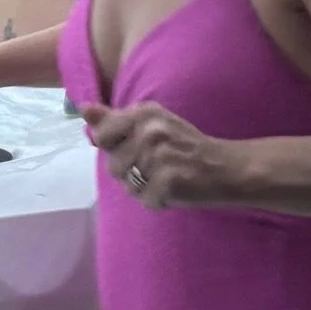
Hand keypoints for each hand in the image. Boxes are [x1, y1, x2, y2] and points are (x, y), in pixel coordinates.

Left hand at [79, 99, 235, 209]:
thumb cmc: (186, 147)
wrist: (226, 167)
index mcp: (144, 113)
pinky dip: (158, 200)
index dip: (116, 148)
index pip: (102, 136)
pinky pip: (144, 200)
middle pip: (113, 165)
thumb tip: (84, 109)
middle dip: (132, 171)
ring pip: (127, 184)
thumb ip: (115, 119)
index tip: (139, 147)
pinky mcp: (167, 182)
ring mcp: (158, 156)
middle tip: (160, 165)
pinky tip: (175, 188)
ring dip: (143, 188)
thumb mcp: (152, 124)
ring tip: (166, 177)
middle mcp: (150, 130)